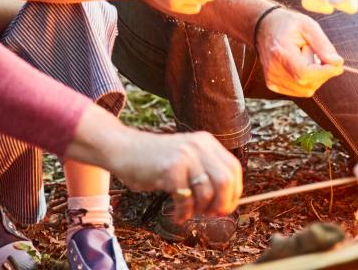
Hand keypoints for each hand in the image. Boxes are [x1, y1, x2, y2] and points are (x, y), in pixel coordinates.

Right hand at [109, 129, 242, 218]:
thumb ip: (206, 173)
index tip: (225, 207)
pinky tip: (177, 214)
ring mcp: (184, 157)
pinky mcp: (170, 170)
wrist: (123, 150)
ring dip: (199, 210)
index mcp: (206, 142)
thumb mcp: (186, 158)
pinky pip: (186, 200)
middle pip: (226, 181)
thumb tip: (226, 205)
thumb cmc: (155, 160)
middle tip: (210, 214)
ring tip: (188, 212)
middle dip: (222, 204)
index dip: (234, 192)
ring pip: (207, 193)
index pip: (234, 169)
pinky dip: (183, 213)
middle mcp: (198, 146)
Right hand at [254, 8, 343, 95]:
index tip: (338, 64)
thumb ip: (323, 45)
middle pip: (308, 83)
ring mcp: (271, 79)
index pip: (305, 73)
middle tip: (315, 51)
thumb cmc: (288, 24)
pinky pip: (300, 91)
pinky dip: (307, 81)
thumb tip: (337, 62)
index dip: (325, 72)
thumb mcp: (308, 25)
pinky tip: (301, 65)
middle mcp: (273, 69)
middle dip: (321, 71)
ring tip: (305, 57)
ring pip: (306, 90)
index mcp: (280, 52)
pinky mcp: (273, 85)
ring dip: (314, 77)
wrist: (264, 27)